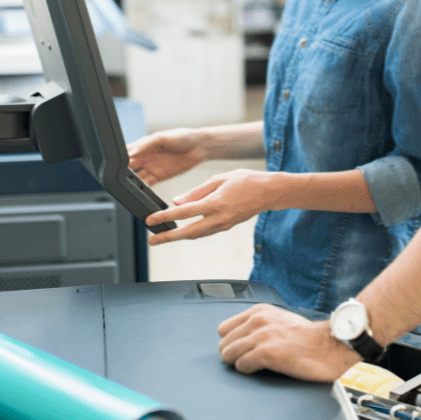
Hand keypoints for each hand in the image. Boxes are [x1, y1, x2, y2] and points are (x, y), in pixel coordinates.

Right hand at [126, 128, 207, 185]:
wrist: (200, 147)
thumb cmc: (182, 137)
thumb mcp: (162, 137)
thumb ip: (146, 145)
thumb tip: (131, 152)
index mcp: (143, 145)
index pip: (126, 153)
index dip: (119, 159)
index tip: (115, 165)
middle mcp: (145, 157)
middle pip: (128, 167)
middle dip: (122, 172)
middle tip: (119, 177)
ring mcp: (151, 167)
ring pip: (136, 178)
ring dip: (131, 182)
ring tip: (127, 186)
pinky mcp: (159, 176)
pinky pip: (147, 184)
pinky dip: (142, 189)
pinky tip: (138, 191)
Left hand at [145, 169, 282, 244]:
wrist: (269, 192)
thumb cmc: (247, 181)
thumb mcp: (219, 179)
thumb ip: (197, 191)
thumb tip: (177, 201)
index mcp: (215, 203)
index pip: (183, 213)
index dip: (164, 217)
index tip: (151, 220)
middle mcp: (218, 218)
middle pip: (187, 232)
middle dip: (167, 237)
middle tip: (152, 240)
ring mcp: (223, 225)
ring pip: (196, 235)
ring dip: (179, 237)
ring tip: (164, 236)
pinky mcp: (227, 226)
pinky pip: (206, 232)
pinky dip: (193, 233)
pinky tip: (184, 230)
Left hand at [218, 304, 359, 380]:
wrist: (328, 345)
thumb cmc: (306, 337)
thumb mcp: (278, 319)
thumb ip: (259, 324)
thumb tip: (241, 337)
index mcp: (259, 311)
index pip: (224, 328)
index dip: (232, 341)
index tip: (240, 348)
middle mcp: (257, 320)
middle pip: (224, 343)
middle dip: (233, 353)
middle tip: (246, 359)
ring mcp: (261, 336)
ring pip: (228, 354)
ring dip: (238, 362)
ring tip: (253, 364)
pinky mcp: (266, 353)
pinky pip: (241, 365)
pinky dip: (248, 370)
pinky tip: (260, 368)